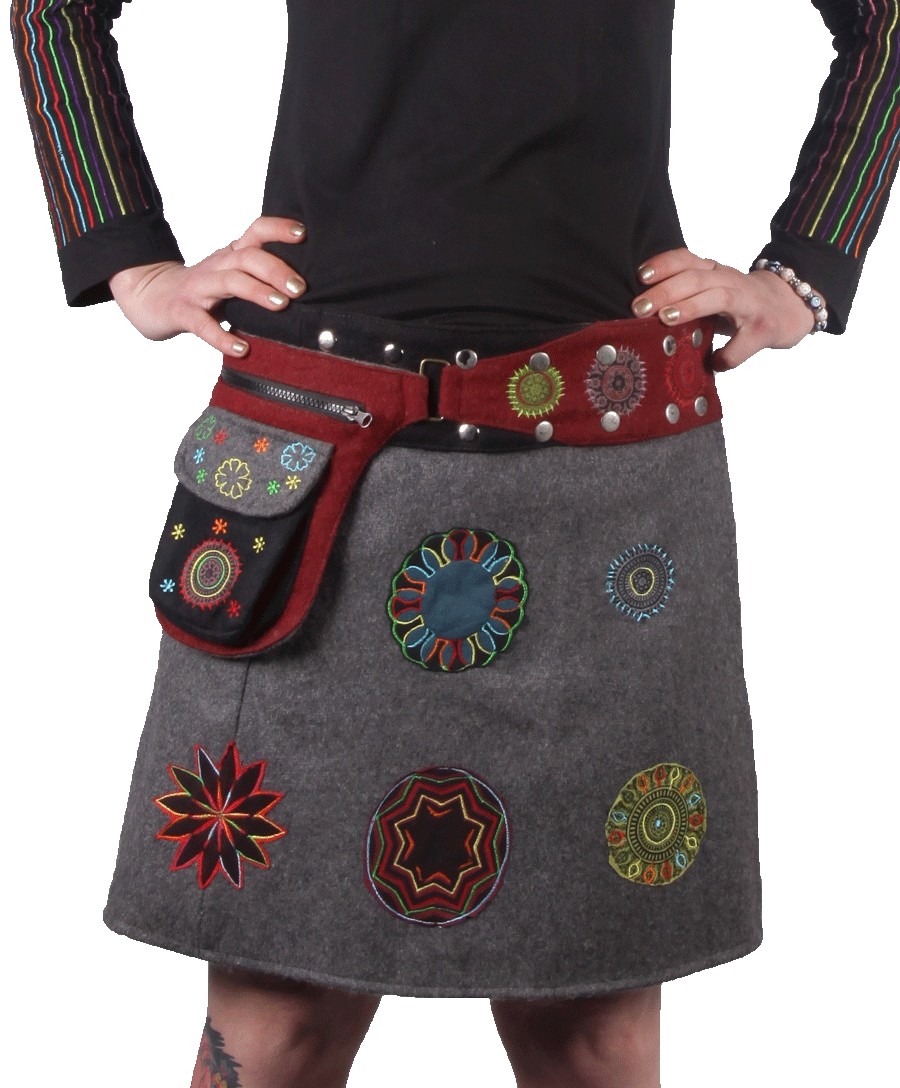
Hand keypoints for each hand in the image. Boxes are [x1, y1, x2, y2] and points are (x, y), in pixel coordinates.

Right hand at [108, 216, 307, 355]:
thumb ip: (260, 278)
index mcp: (230, 256)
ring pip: (229, 282)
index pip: (255, 232)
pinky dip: (223, 337)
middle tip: (300, 288)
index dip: (277, 229)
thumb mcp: (231, 276)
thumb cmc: (202, 290)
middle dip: (275, 269)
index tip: (303, 234)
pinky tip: (242, 349)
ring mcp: (198, 289)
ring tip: (281, 305)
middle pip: (247, 257)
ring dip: (257, 291)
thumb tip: (307, 291)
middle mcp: (216, 267)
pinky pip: (203, 325)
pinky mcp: (182, 313)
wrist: (149, 297)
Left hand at [630, 247, 818, 370]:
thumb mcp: (713, 293)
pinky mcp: (764, 328)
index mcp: (715, 272)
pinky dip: (725, 356)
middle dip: (665, 290)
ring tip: (665, 319)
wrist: (793, 306)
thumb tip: (642, 318)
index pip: (687, 258)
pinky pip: (742, 344)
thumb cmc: (741, 304)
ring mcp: (749, 303)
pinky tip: (712, 364)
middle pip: (696, 276)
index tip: (640, 276)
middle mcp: (731, 281)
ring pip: (719, 296)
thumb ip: (686, 298)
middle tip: (638, 307)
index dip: (664, 264)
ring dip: (690, 306)